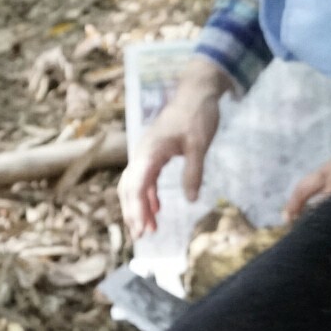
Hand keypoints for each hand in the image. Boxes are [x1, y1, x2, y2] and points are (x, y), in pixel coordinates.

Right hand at [119, 56, 233, 237]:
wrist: (195, 92)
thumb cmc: (198, 116)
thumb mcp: (200, 145)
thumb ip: (194, 172)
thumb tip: (191, 199)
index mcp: (150, 150)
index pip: (138, 185)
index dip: (137, 210)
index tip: (142, 230)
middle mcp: (142, 152)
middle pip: (130, 188)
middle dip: (133, 213)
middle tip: (142, 237)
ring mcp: (146, 152)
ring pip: (135, 184)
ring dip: (139, 207)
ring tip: (149, 230)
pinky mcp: (153, 153)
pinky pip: (145, 178)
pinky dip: (148, 195)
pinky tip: (156, 210)